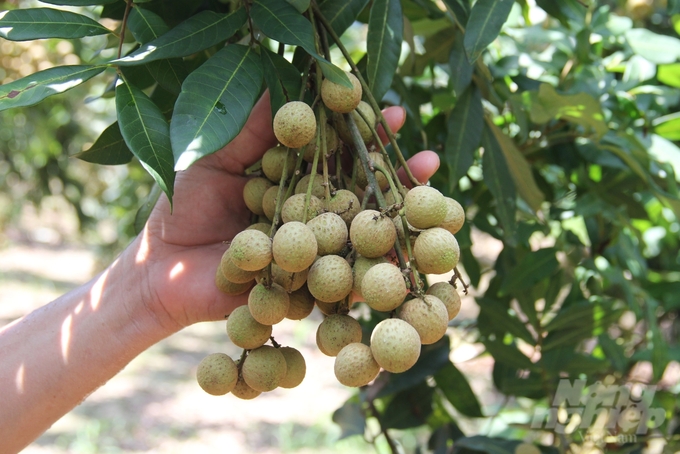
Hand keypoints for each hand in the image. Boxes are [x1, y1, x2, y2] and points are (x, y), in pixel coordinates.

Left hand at [132, 93, 440, 332]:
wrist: (158, 271)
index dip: (362, 133)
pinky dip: (375, 261)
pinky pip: (345, 275)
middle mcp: (306, 210)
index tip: (391, 114)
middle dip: (391, 170)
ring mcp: (310, 248)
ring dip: (396, 211)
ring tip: (429, 186)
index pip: (335, 150)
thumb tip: (297, 78)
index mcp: (288, 176)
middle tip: (425, 151)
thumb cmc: (180, 206)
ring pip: (361, 228)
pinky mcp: (307, 285)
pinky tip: (404, 249)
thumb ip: (254, 124)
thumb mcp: (213, 153)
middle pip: (358, 187)